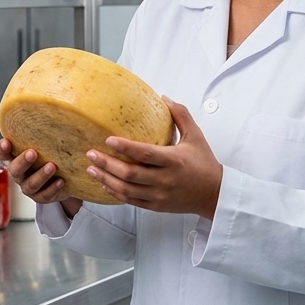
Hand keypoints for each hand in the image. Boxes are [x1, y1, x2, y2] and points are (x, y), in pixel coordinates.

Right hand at [0, 138, 82, 218]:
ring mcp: (30, 187)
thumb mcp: (48, 144)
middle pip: (15, 170)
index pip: (4, 154)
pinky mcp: (41, 197)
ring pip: (30, 184)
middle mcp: (20, 174)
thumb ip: (47, 132)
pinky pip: (45, 195)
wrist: (65, 179)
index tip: (6, 141)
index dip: (2, 149)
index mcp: (17, 159)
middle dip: (23, 161)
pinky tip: (62, 181)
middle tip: (32, 152)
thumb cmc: (53, 156)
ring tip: (52, 166)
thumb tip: (57, 104)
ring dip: (41, 175)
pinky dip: (53, 188)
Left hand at [84, 97, 223, 219]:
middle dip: (107, 164)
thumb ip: (181, 115)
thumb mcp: (196, 136)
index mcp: (174, 161)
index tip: (108, 140)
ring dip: (106, 179)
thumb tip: (164, 98)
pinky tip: (105, 184)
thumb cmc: (205, 164)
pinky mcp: (156, 206)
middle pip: (130, 173)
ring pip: (126, 189)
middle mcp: (165, 179)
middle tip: (91, 154)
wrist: (214, 194)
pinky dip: (116, 193)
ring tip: (91, 169)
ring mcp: (159, 195)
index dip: (125, 147)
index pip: (146, 154)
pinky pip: (131, 201)